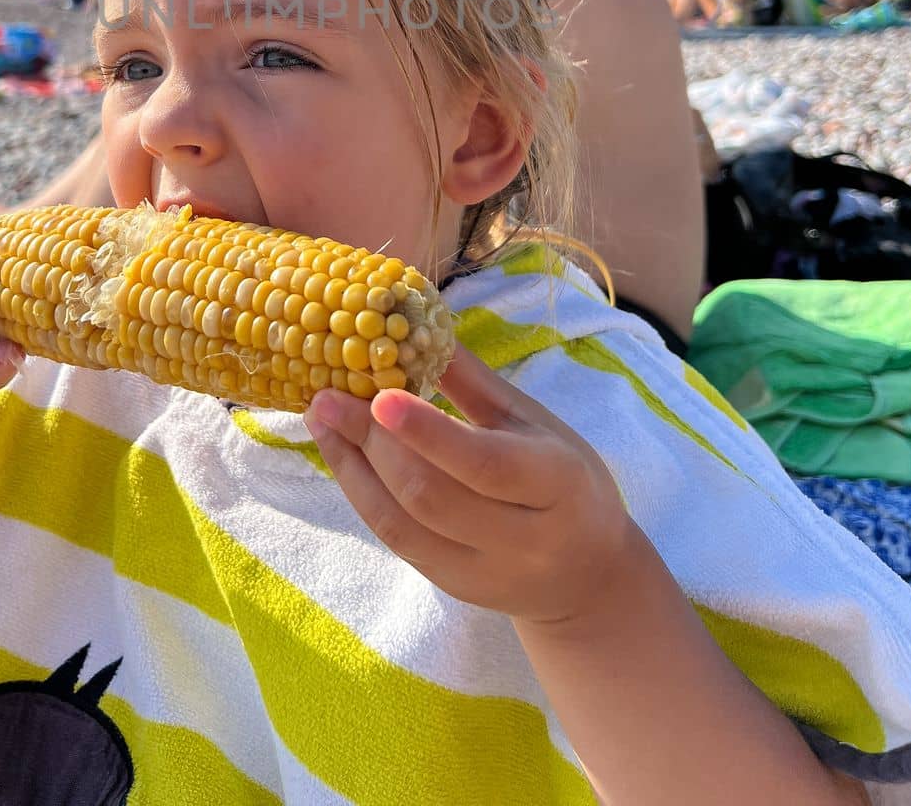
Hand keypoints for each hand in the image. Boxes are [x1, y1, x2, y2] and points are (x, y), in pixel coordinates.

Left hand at [305, 343, 634, 625]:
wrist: (588, 575)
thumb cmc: (563, 477)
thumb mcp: (534, 421)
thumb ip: (475, 381)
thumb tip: (419, 324)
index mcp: (555, 483)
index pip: (485, 464)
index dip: (428, 433)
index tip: (379, 395)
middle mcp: (523, 539)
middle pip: (431, 495)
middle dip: (372, 443)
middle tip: (327, 395)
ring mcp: (484, 572)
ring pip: (403, 525)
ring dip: (353, 467)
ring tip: (321, 418)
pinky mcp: (453, 587)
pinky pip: (396, 540)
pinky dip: (362, 492)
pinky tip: (341, 453)